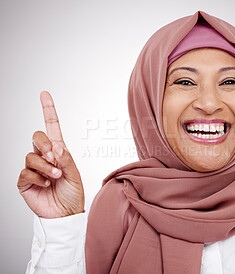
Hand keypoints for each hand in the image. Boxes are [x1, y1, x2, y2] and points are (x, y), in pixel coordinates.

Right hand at [17, 91, 84, 217]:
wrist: (65, 214)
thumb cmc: (73, 194)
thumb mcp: (75, 174)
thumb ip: (66, 159)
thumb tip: (55, 146)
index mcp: (59, 152)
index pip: (51, 127)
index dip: (48, 110)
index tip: (44, 94)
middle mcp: (45, 157)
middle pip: (37, 137)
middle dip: (45, 145)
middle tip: (55, 158)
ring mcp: (34, 168)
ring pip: (31, 156)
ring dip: (45, 166)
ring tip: (55, 176)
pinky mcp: (25, 181)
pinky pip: (25, 172)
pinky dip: (37, 177)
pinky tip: (46, 184)